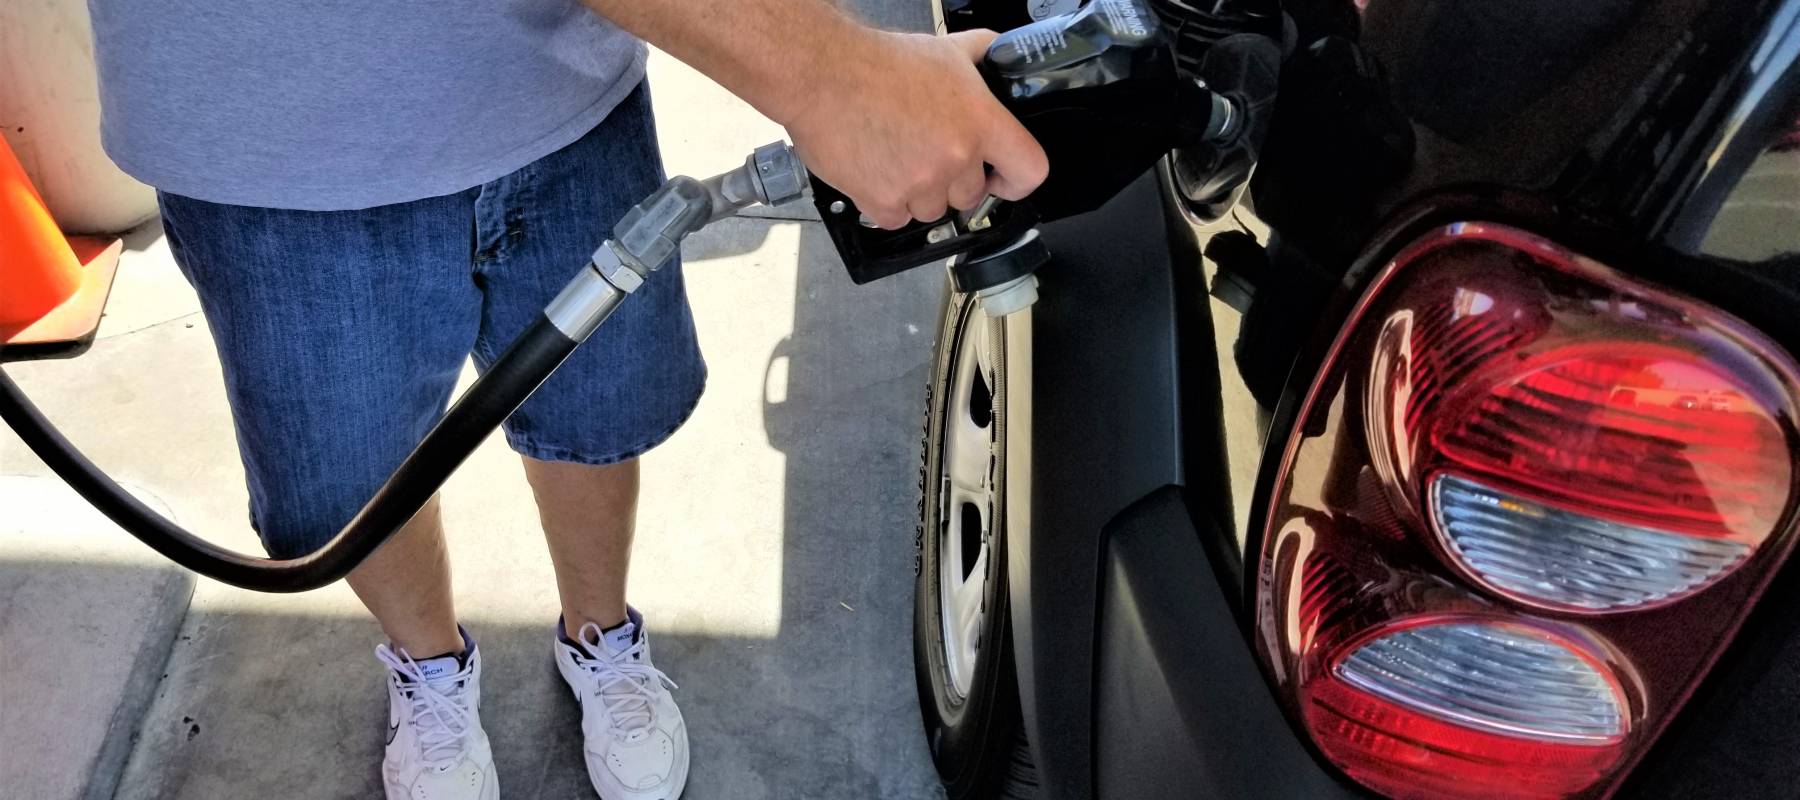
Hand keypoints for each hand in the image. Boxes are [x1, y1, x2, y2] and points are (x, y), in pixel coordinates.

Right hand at [781, 29, 1048, 228]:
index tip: (1001, 178)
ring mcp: (920, 184)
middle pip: (970, 196)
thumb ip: (983, 55)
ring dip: (918, 193)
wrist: (823, 74)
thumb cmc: (877, 62)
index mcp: (979, 121)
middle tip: (926, 152)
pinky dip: (886, 203)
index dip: (1015, 180)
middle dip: (952, 180)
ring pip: (932, 210)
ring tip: (896, 156)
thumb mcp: (946, 49)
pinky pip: (896, 219)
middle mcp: (955, 157)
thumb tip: (1001, 58)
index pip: (1029, 170)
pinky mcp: (884, 202)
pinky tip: (875, 170)